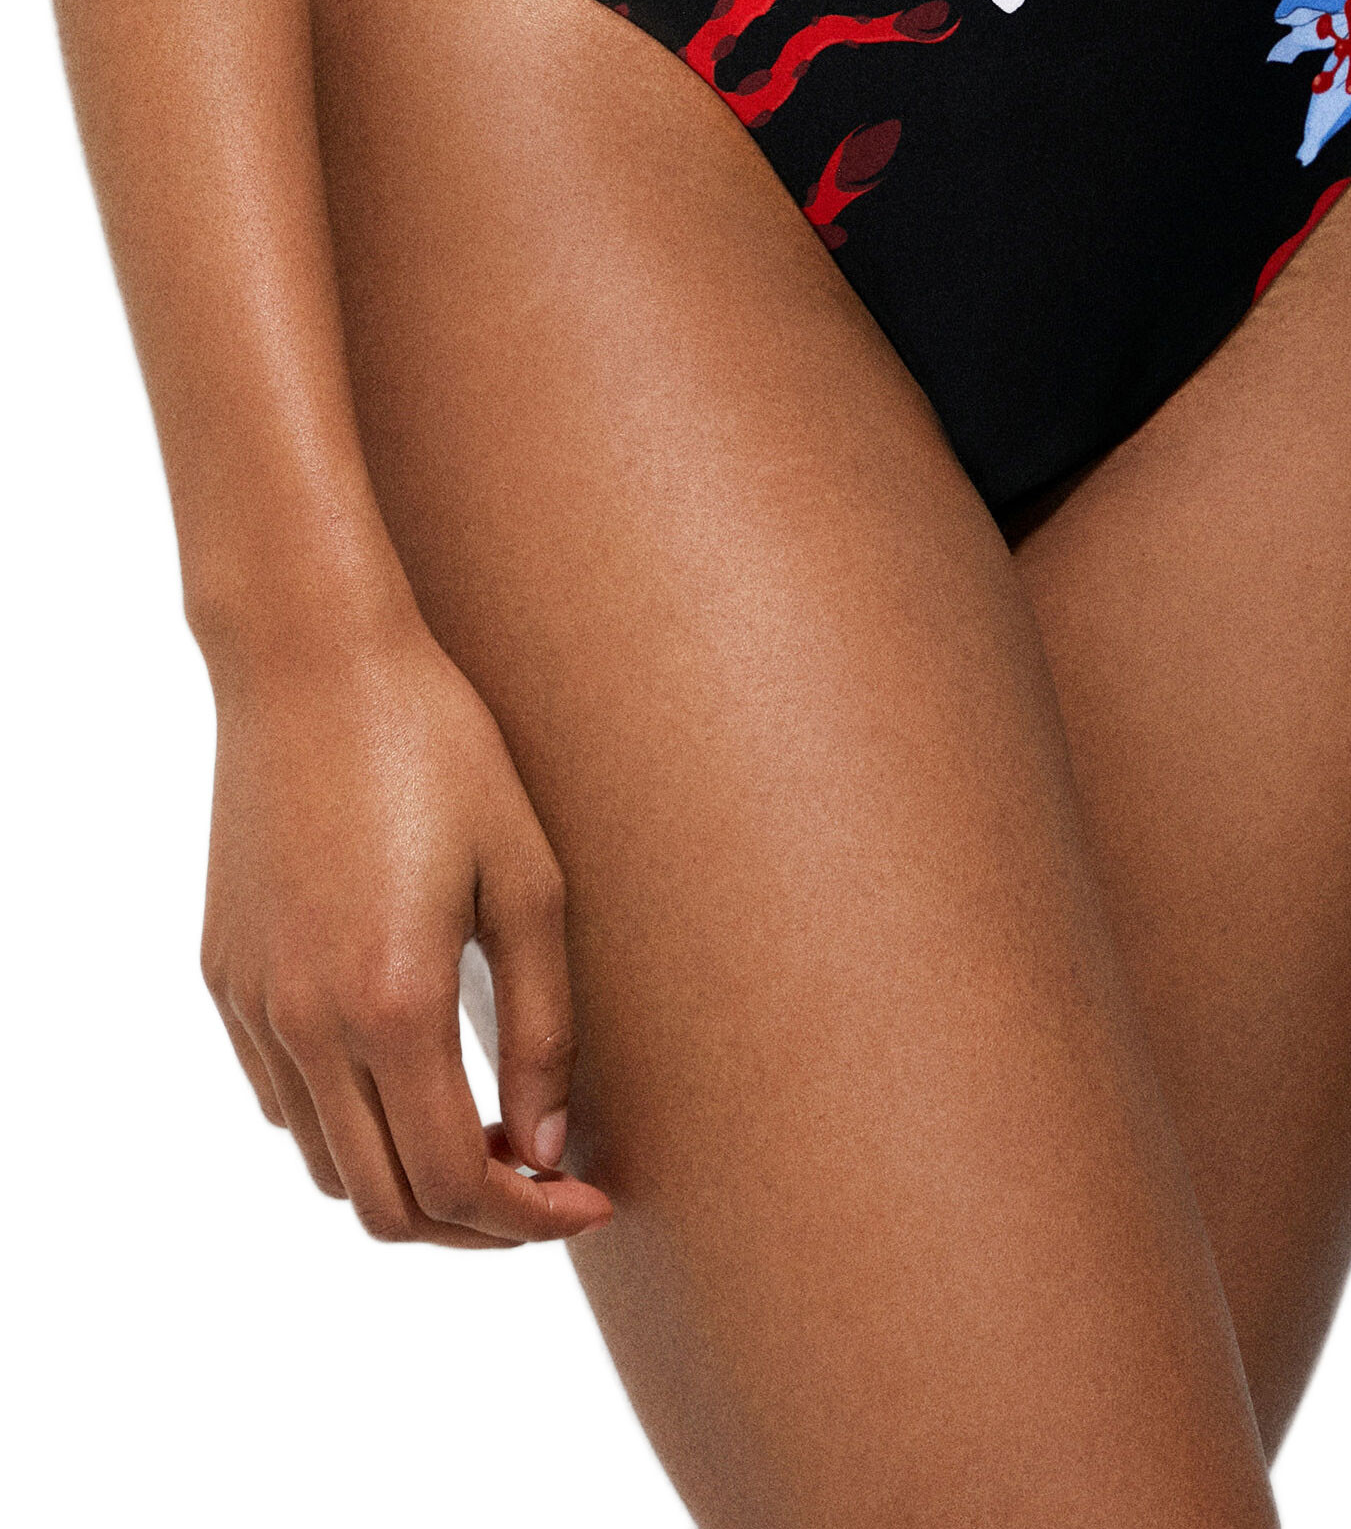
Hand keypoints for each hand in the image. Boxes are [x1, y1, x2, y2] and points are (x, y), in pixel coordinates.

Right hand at [199, 604, 612, 1247]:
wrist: (313, 663)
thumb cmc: (441, 750)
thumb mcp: (530, 881)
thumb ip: (545, 1028)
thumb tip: (550, 1149)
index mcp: (391, 1004)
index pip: (456, 1183)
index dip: (530, 1220)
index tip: (589, 1200)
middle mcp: (306, 1024)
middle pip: (383, 1205)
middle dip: (475, 1225)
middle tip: (547, 1186)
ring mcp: (253, 1005)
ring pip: (326, 1164)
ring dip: (409, 1179)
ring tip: (490, 1129)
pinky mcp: (224, 976)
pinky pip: (282, 1100)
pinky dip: (349, 1125)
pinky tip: (412, 1072)